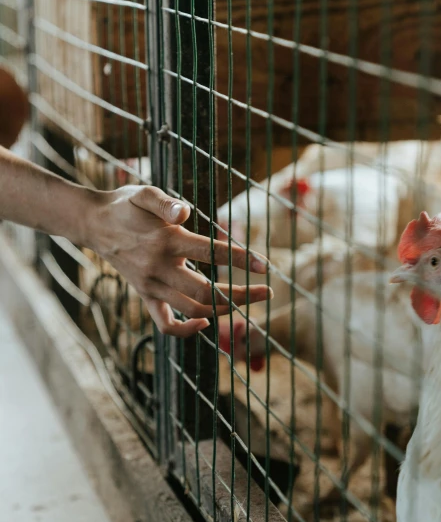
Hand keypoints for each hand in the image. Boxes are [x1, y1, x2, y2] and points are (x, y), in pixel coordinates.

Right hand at [86, 185, 271, 336]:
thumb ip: (165, 201)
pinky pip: (165, 324)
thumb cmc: (125, 205)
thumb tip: (185, 211)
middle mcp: (159, 268)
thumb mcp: (143, 192)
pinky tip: (206, 319)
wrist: (93, 223)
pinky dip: (187, 328)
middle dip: (241, 295)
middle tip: (267, 292)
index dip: (242, 260)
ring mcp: (151, 286)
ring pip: (192, 309)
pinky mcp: (145, 296)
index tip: (266, 266)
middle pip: (206, 291)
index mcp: (165, 241)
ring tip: (246, 301)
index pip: (212, 253)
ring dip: (223, 310)